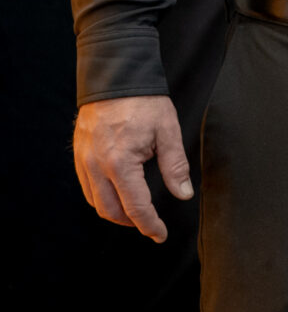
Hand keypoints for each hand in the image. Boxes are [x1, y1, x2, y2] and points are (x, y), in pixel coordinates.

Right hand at [73, 95, 191, 243]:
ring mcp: (85, 161)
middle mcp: (97, 166)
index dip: (150, 225)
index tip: (160, 235)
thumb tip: (183, 194)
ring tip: (135, 212)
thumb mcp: (168, 131)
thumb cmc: (144, 102)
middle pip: (111, 212)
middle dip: (132, 223)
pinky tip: (117, 193)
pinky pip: (87, 187)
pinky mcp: (79, 155)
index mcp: (121, 163)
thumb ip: (175, 166)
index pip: (136, 207)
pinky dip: (101, 197)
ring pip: (95, 202)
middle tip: (150, 224)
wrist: (115, 77)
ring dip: (115, 213)